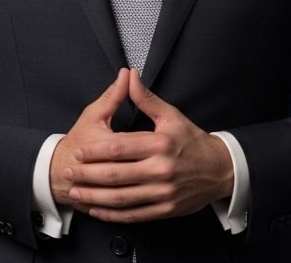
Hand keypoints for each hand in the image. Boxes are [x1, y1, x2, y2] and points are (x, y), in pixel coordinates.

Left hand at [65, 69, 233, 223]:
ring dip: (94, 197)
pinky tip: (98, 209)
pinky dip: (112, 214)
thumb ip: (146, 99)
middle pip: (116, 175)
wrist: (221, 170)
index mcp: (161, 144)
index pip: (120, 148)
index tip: (78, 151)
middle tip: (70, 173)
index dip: (95, 151)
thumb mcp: (172, 116)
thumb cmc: (193, 141)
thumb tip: (129, 76)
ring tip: (77, 193)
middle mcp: (161, 170)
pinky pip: (133, 215)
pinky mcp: (165, 209)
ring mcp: (163, 193)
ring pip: (121, 198)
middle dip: (88, 175)